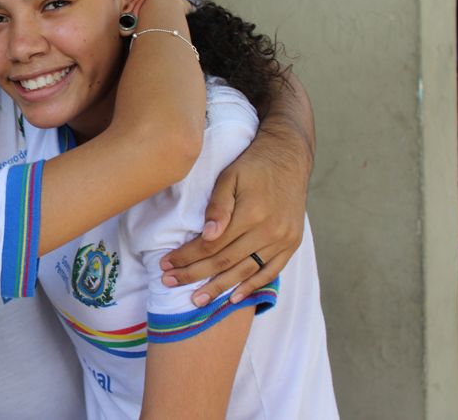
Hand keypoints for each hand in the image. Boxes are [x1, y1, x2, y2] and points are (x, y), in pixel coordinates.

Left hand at [159, 129, 307, 305]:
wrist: (289, 156)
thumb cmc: (253, 164)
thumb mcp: (230, 176)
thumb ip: (218, 206)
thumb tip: (207, 236)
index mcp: (251, 214)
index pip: (211, 245)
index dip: (187, 257)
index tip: (166, 264)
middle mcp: (269, 231)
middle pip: (225, 261)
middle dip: (194, 275)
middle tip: (170, 282)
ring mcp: (283, 240)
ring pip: (245, 271)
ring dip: (219, 288)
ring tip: (197, 301)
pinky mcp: (292, 244)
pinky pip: (270, 272)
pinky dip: (252, 287)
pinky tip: (234, 299)